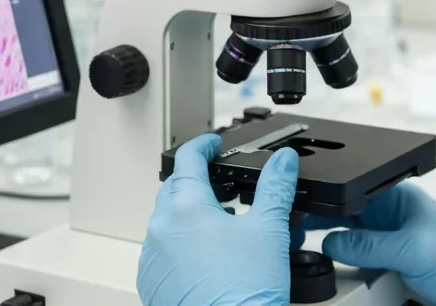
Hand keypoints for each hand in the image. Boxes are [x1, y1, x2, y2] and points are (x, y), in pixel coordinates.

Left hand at [137, 133, 298, 305]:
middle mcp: (161, 228)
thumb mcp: (269, 230)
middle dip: (198, 183)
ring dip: (190, 217)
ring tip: (221, 228)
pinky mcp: (152, 281)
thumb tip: (283, 161)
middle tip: (222, 187)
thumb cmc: (244, 293)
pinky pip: (162, 252)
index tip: (211, 144)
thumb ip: (275, 188)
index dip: (202, 145)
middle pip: (175, 190)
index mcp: (185, 207)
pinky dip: (181, 246)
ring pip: (168, 223)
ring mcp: (152, 257)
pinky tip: (207, 259)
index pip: (187, 159)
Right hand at [297, 182, 435, 305]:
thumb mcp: (412, 250)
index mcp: (396, 196)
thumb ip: (369, 245)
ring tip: (304, 248)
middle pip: (342, 213)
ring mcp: (388, 238)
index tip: (298, 208)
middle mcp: (389, 214)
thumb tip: (331, 243)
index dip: (325, 198)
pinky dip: (342, 263)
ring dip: (329, 244)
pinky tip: (329, 266)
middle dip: (318, 220)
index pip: (351, 190)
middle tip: (292, 230)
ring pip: (346, 238)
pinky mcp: (388, 262)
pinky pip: (356, 260)